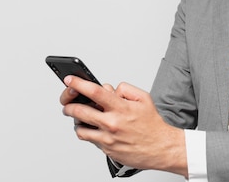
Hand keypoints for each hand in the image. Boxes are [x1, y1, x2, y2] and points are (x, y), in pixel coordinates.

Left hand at [60, 76, 187, 177]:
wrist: (160, 148)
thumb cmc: (152, 125)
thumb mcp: (144, 98)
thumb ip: (125, 89)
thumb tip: (110, 89)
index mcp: (121, 108)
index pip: (95, 92)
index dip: (78, 84)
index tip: (69, 80)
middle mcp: (112, 123)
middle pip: (79, 111)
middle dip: (69, 105)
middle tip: (68, 103)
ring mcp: (107, 138)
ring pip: (80, 128)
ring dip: (77, 121)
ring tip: (80, 116)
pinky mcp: (106, 150)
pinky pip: (89, 140)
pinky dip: (88, 132)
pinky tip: (92, 128)